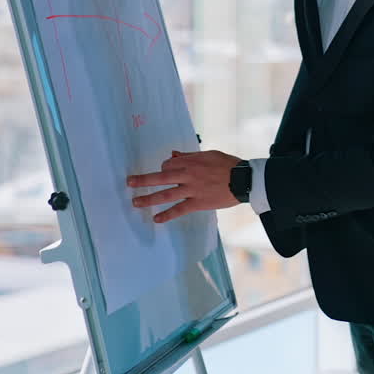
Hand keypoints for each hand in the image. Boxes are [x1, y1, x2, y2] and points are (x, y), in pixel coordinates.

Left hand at [127, 149, 242, 223]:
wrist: (244, 179)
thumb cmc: (228, 165)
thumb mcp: (209, 154)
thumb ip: (190, 155)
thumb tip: (173, 154)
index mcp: (191, 161)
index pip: (168, 164)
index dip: (164, 168)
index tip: (164, 173)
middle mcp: (188, 175)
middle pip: (160, 177)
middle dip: (143, 180)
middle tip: (129, 182)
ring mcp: (192, 189)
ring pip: (166, 194)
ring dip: (149, 198)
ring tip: (135, 202)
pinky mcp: (198, 203)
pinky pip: (179, 209)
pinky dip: (167, 215)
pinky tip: (156, 219)